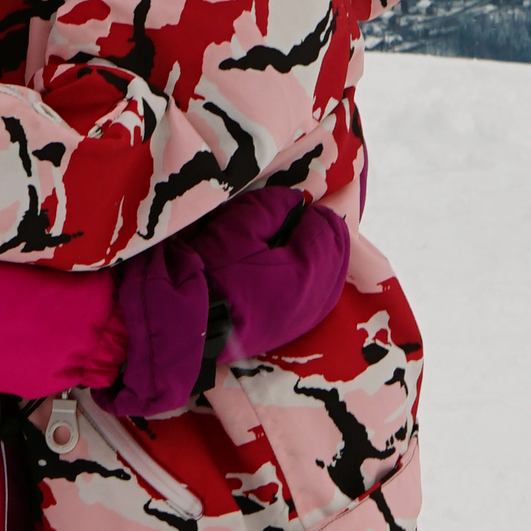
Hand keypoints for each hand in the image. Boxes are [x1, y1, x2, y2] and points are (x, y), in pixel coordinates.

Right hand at [193, 184, 350, 364]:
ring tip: (296, 243)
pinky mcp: (295, 329)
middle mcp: (318, 296)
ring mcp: (308, 316)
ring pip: (334, 276)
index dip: (311, 211)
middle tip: (298, 220)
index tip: (292, 206)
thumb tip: (295, 201)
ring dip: (322, 255)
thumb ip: (273, 206)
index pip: (327, 227)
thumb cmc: (213, 272)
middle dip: (321, 232)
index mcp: (308, 269)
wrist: (191, 325)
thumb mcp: (239, 227)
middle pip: (339, 252)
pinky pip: (321, 297)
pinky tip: (297, 272)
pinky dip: (317, 278)